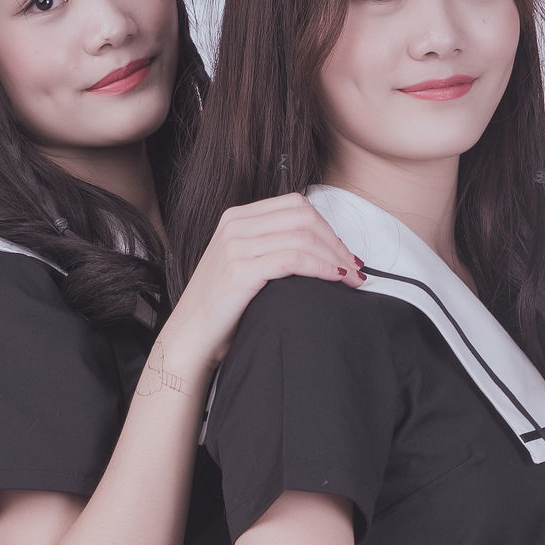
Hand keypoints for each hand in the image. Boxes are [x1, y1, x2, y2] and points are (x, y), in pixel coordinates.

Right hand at [157, 195, 363, 386]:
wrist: (191, 337)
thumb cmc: (222, 310)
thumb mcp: (244, 266)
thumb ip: (271, 248)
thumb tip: (318, 251)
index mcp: (237, 218)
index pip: (295, 206)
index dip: (326, 227)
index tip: (343, 254)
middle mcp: (235, 224)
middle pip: (303, 217)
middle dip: (335, 241)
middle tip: (354, 268)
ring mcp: (236, 245)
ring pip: (302, 236)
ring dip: (334, 256)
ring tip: (351, 278)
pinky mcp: (241, 269)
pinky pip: (293, 258)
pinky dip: (321, 267)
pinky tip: (335, 279)